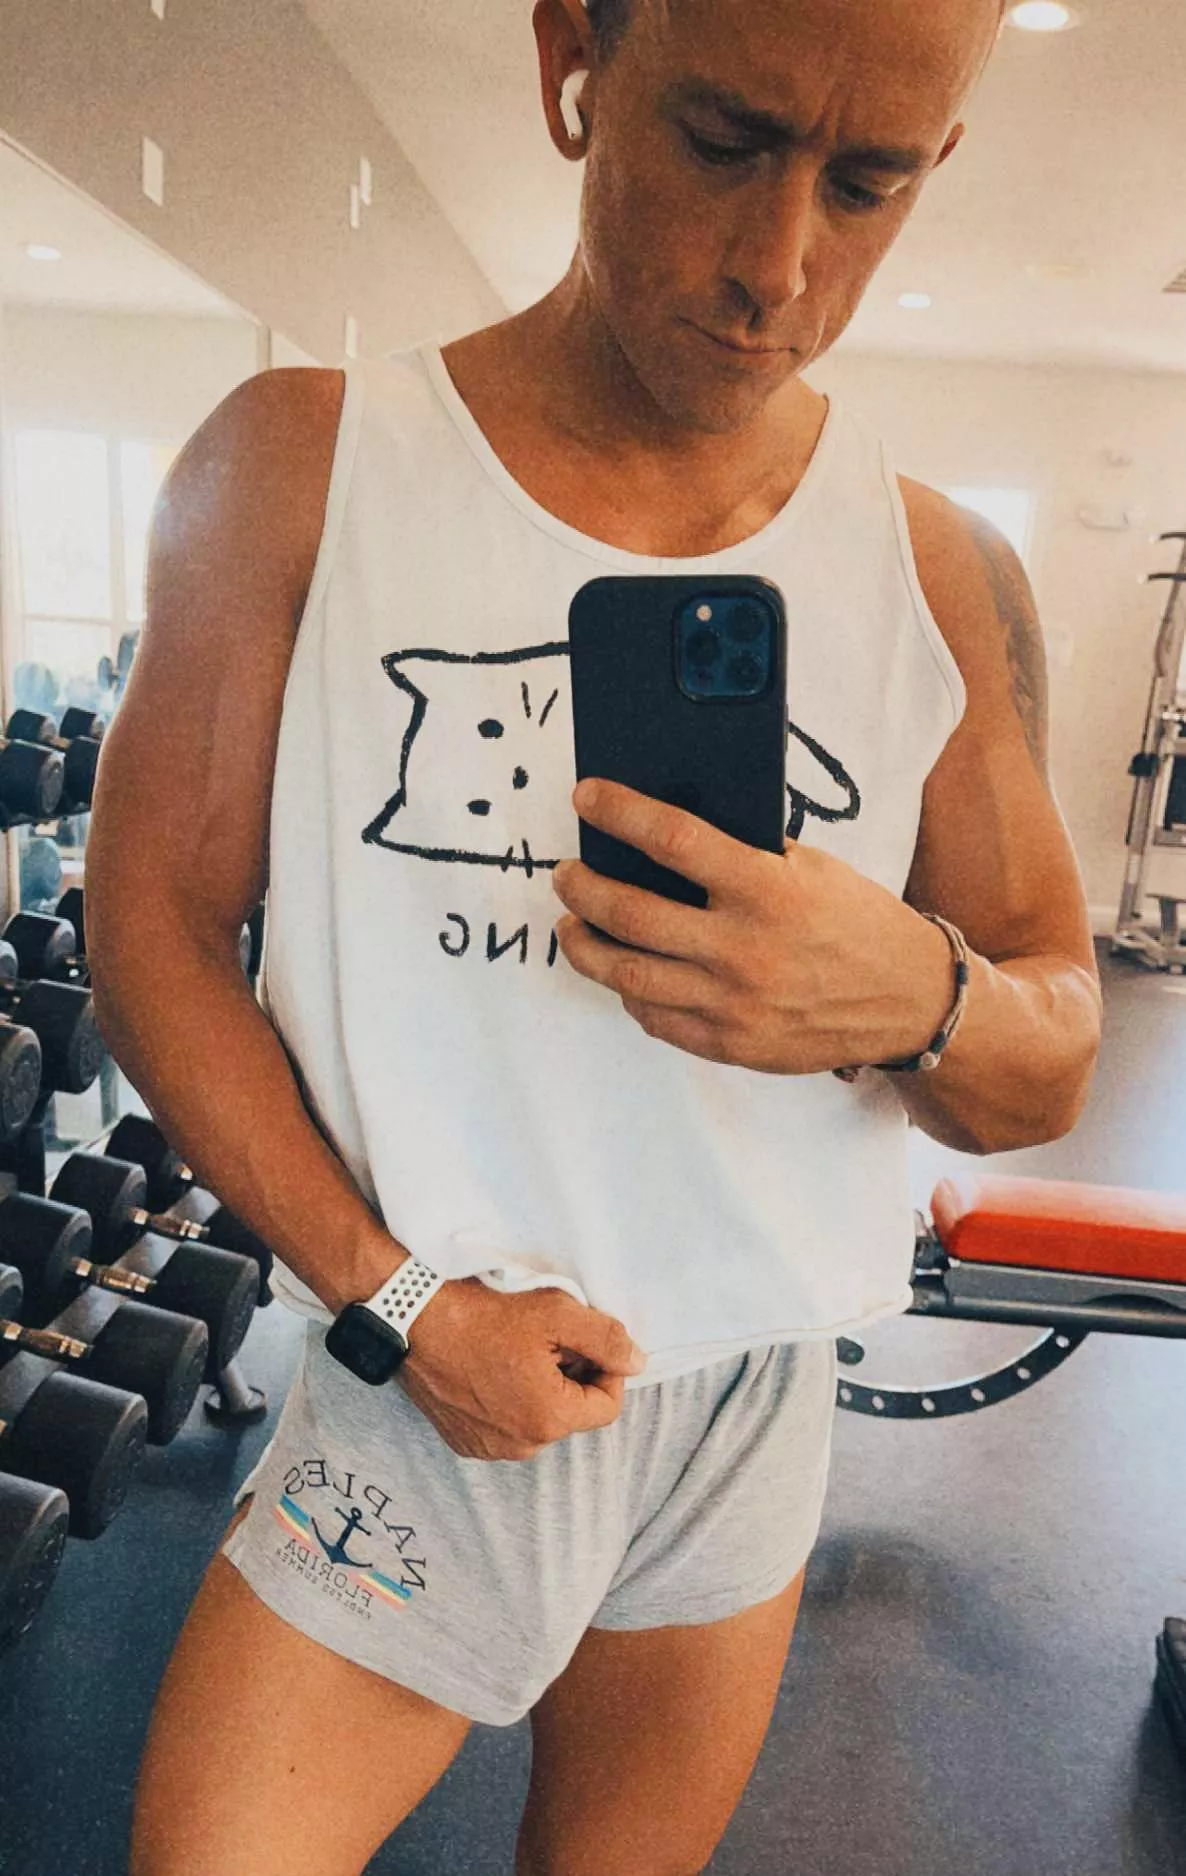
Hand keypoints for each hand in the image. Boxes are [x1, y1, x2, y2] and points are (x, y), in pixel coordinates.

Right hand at [398, 1277, 647, 1460]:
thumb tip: (637, 1362)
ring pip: (538, 1422)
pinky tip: (490, 1368)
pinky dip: (508, 1402)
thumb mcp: (557, 1313)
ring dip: (540, 1391)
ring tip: (515, 1352)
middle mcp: (521, 1446)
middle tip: (547, 1340)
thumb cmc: (483, 1313)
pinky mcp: (463, 1442)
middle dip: (571, 1378)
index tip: (585, 1342)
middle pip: (571, 1415)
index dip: (607, 1370)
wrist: (411, 1317)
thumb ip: (607, 1339)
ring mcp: (488, 1448)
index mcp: (549, 1419)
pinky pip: (505, 1427)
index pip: (607, 1406)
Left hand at [553, 778, 952, 1075]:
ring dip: (585, 945)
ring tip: (572, 926)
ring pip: (627, 974)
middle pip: (631, 913)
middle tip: (566, 874)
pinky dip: (628, 991)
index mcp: (768, 890)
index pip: (674, 840)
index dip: (620, 813)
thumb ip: (746, 854)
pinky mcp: (731, 1044)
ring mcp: (734, 1003)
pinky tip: (621, 970)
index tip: (587, 797)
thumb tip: (666, 836)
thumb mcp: (811, 869)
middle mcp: (745, 949)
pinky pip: (655, 1018)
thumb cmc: (856, 923)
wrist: (908, 1000)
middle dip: (582, 888)